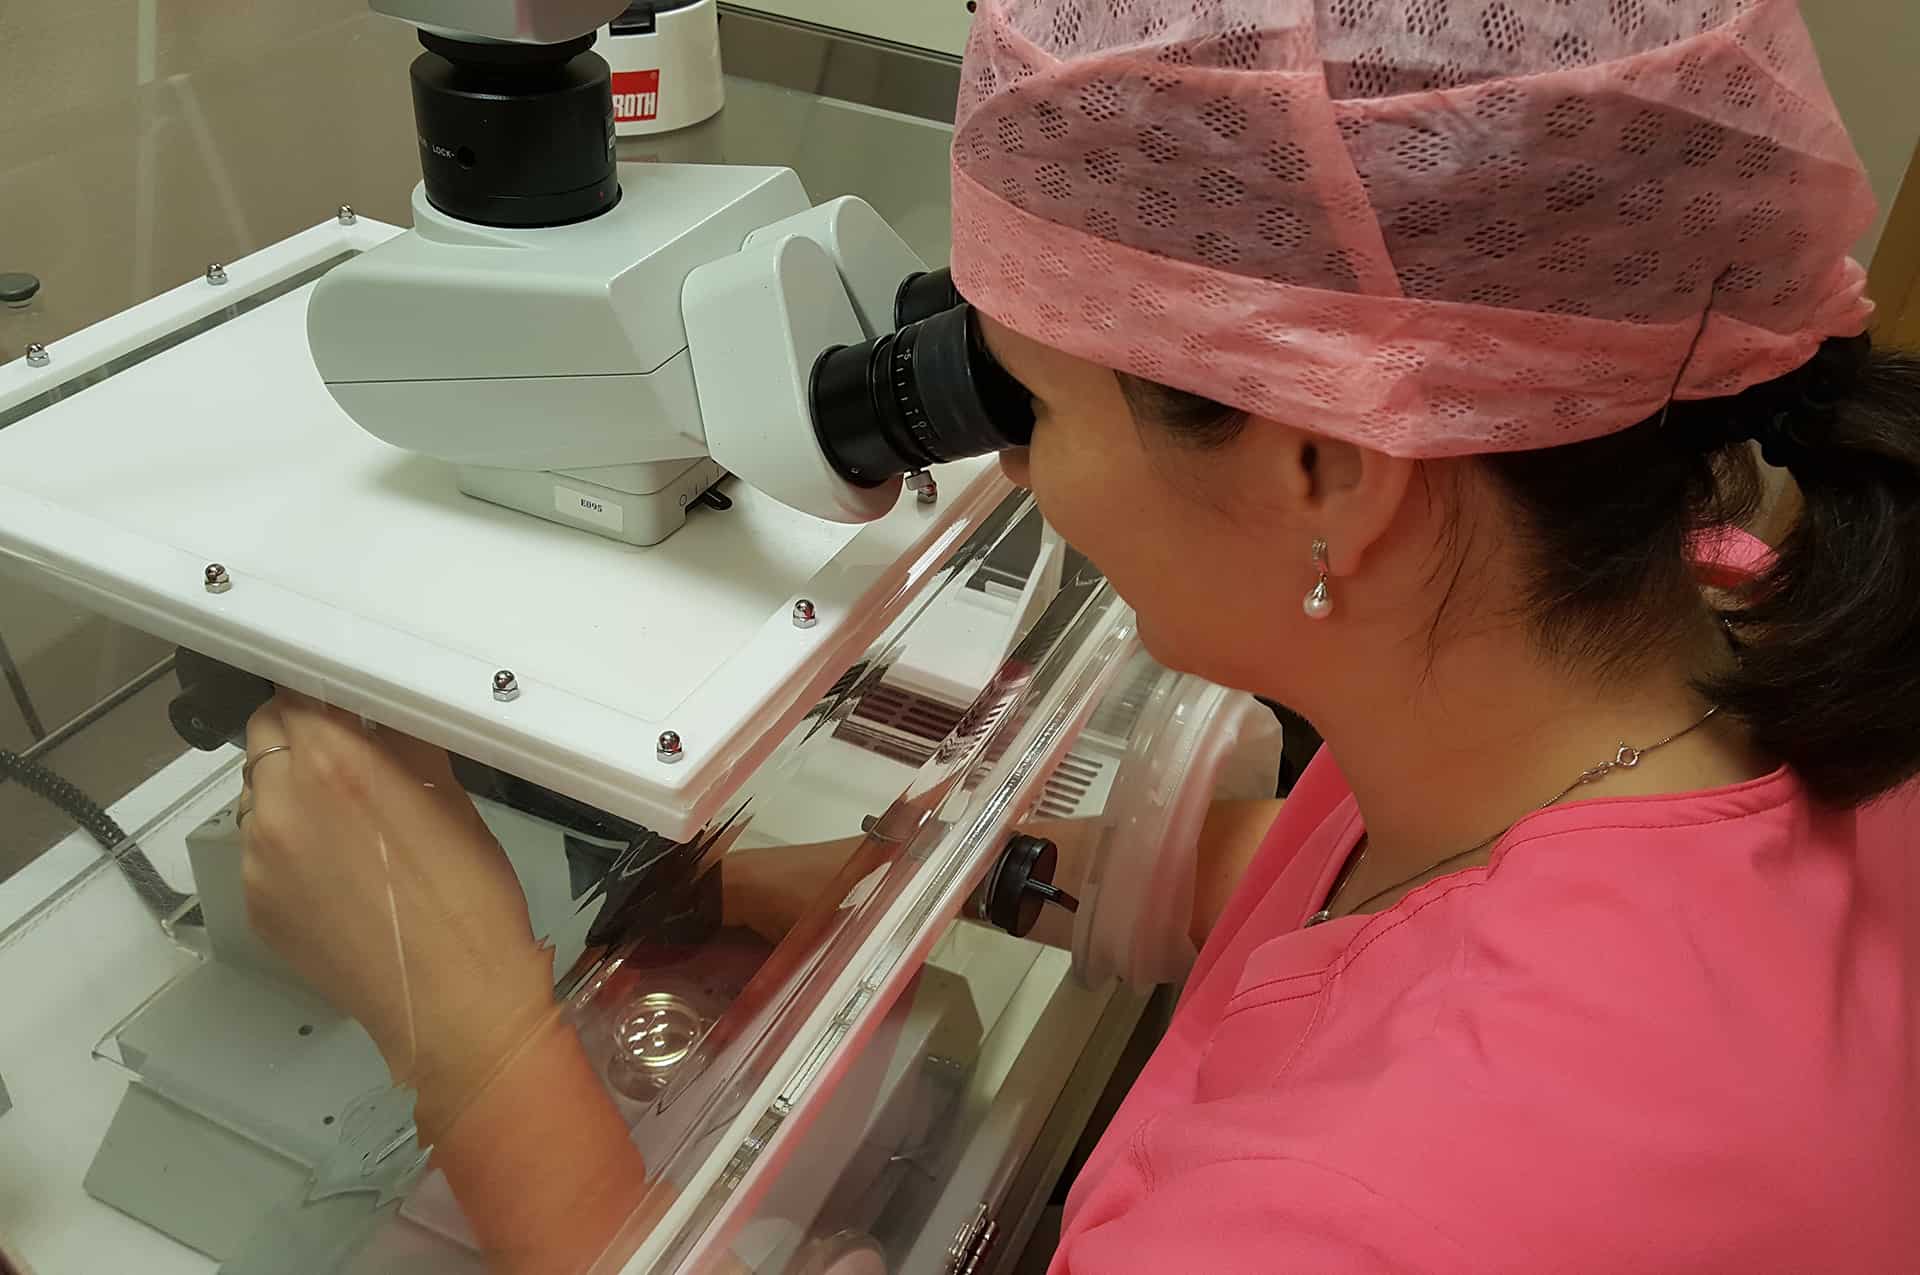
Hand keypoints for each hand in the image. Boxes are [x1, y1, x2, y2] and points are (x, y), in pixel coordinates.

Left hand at [240, 692, 555, 1132]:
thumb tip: (380, 707)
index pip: (294, 692)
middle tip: (348, 764)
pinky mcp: (255, 906)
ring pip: (259, 796)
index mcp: (333, 765)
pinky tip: (340, 876)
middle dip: (302, 739)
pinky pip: (260, 853)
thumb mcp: (450, 799)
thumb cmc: (470, 900)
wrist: (453, 1004)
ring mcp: (258, 860)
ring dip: (291, 794)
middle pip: (266, 737)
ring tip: (348, 830)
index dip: (321, 694)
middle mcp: (280, 805)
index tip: (343, 703)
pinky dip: (289, 849)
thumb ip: (401, 741)